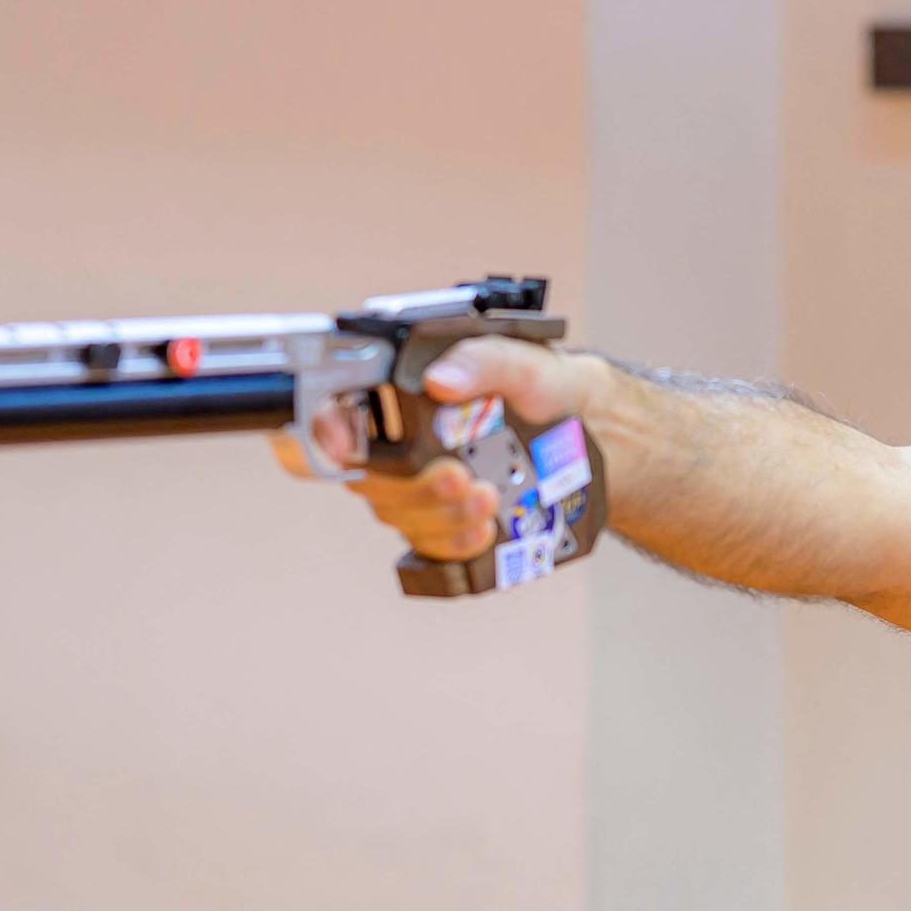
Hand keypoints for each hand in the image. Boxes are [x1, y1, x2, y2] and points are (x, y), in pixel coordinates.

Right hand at [306, 338, 608, 563]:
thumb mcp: (526, 362)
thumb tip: (441, 380)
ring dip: (440, 514)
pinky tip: (484, 531)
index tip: (344, 445)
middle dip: (411, 483)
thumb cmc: (547, 386)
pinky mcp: (444, 530)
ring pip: (399, 515)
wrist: (596, 433)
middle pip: (367, 479)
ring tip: (489, 497)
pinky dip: (454, 544)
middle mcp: (396, 448)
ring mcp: (417, 492)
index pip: (325, 415)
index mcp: (398, 396)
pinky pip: (429, 550)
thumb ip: (483, 360)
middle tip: (459, 475)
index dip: (314, 431)